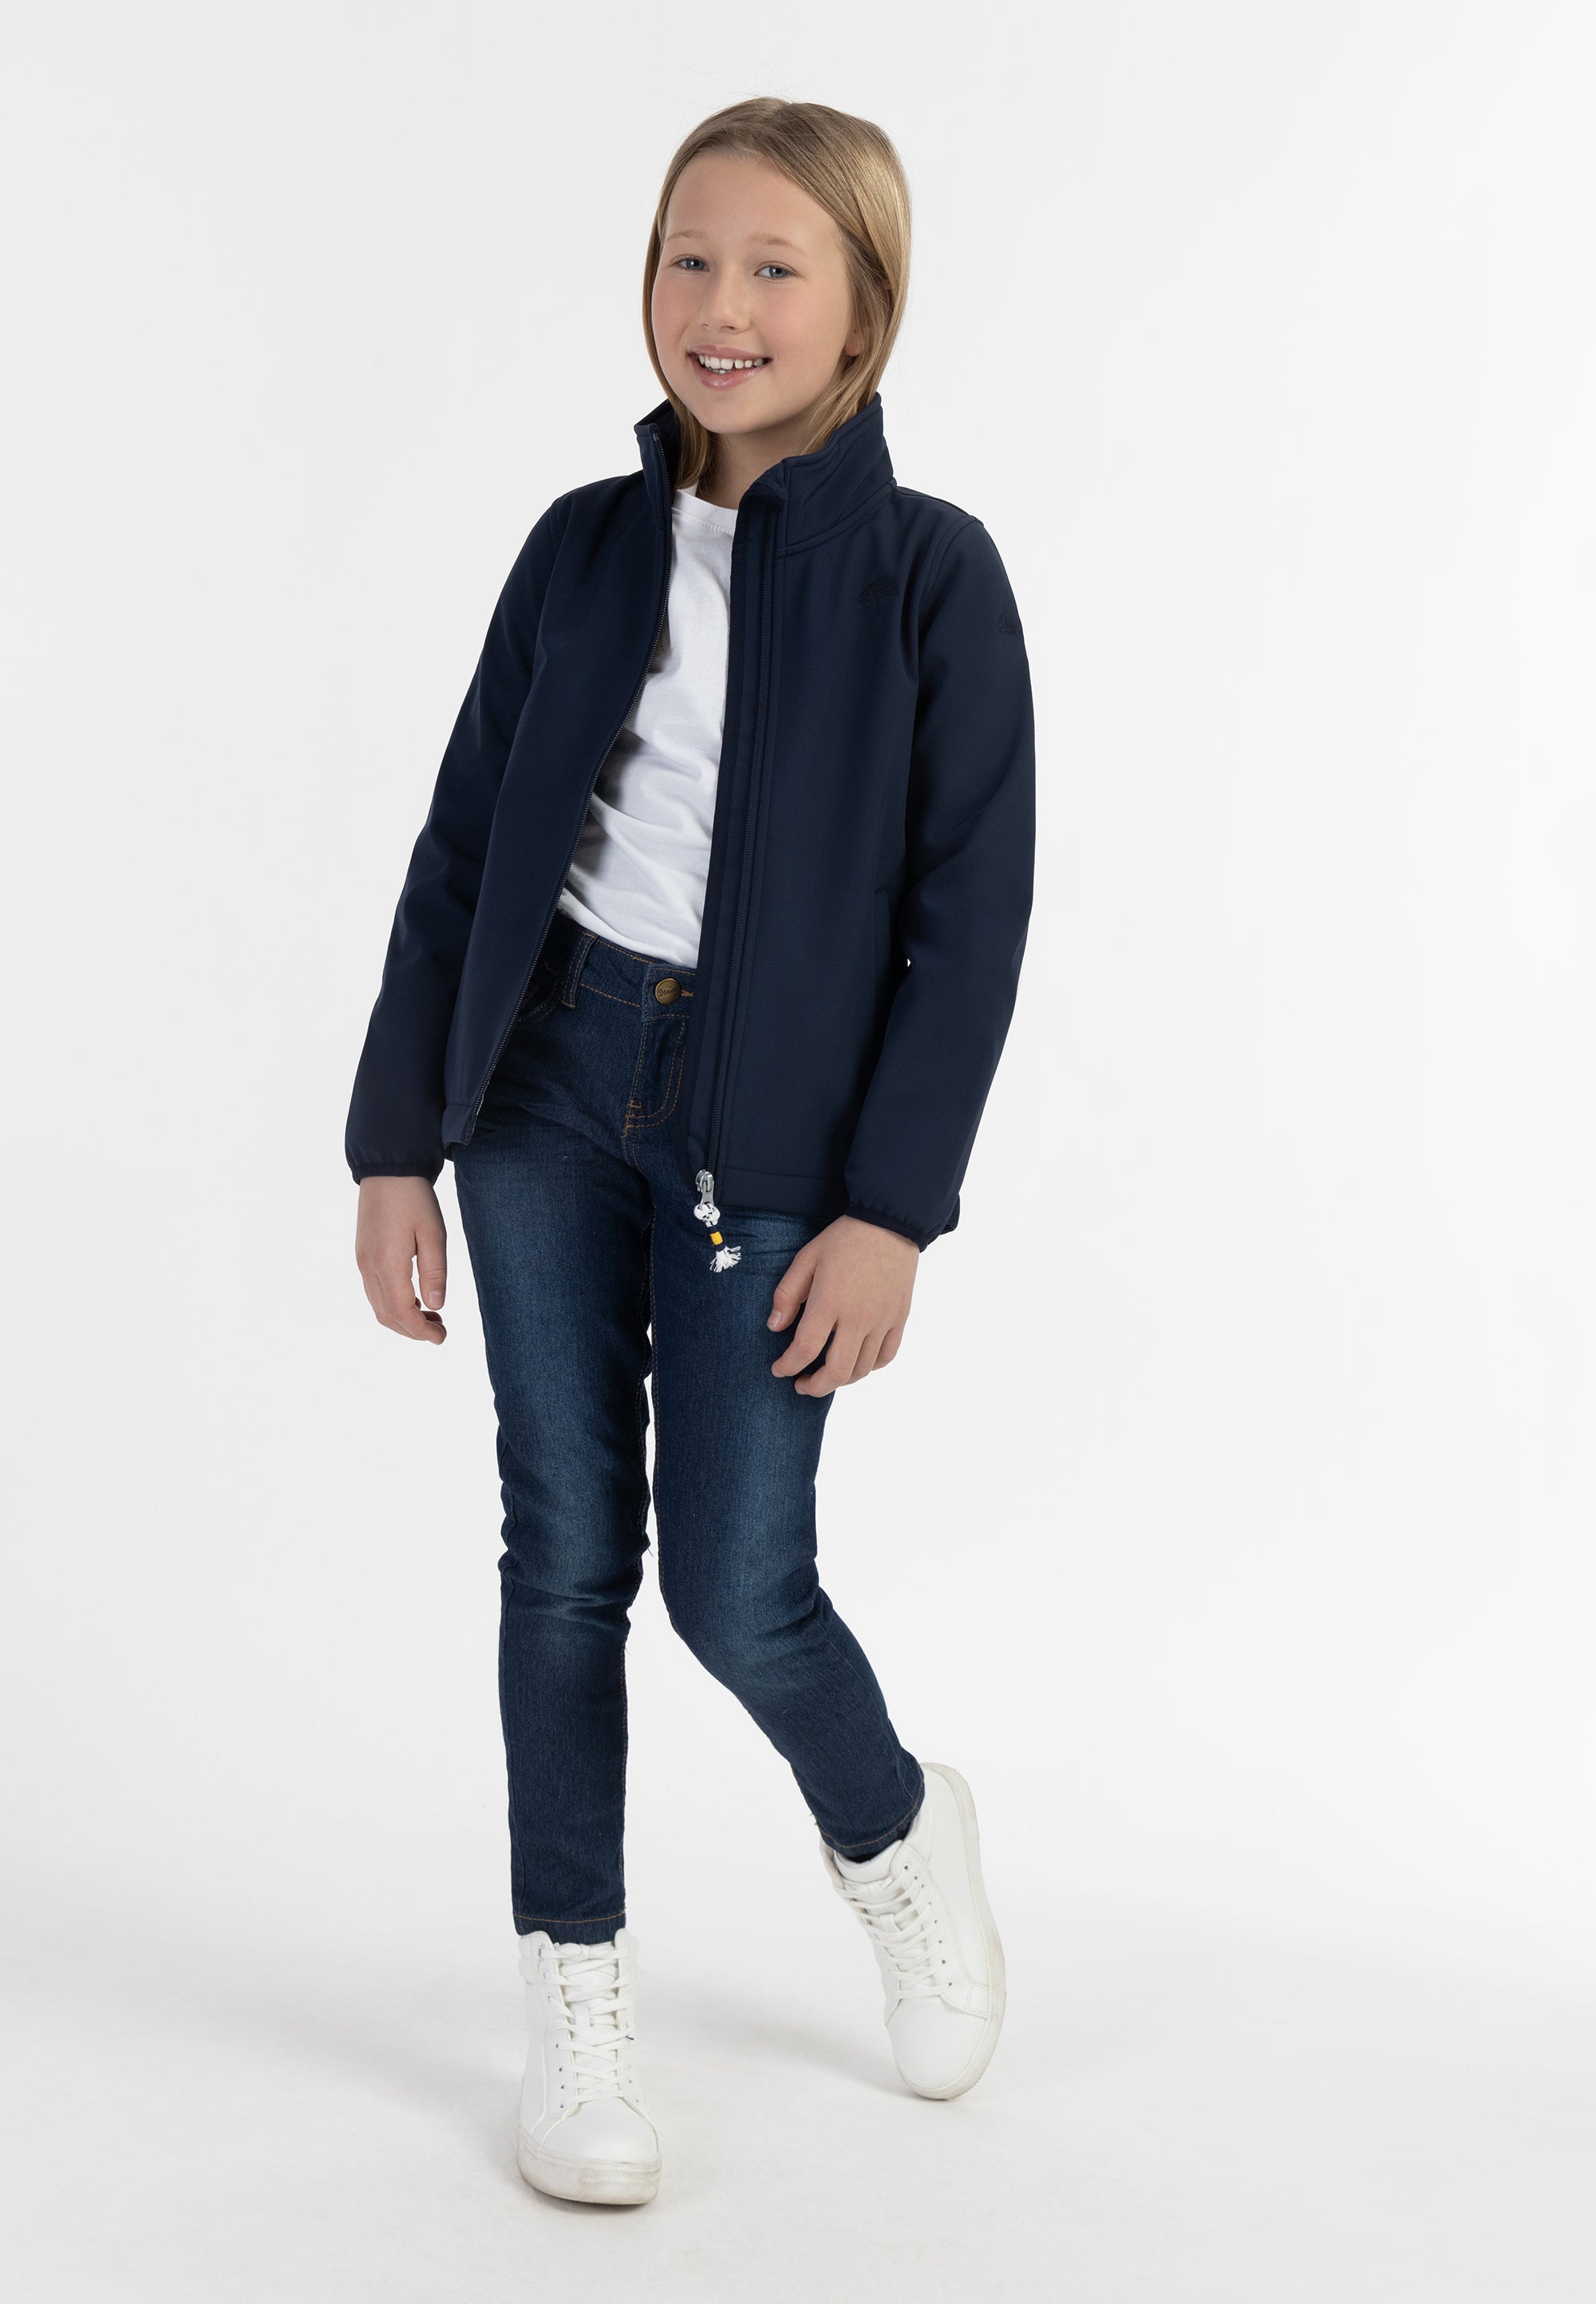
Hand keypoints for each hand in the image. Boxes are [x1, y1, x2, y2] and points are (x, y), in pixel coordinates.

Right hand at [356, 1176, 448, 1343]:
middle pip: (386, 1316)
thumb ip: (435, 1272)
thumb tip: (436, 1306)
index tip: (441, 1338)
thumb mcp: (433, 1233)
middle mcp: (369, 1267)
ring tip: (431, 1317)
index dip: (421, 1331)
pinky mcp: (363, 1255)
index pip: (401, 1312)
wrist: (387, 1169)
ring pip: (378, 1306)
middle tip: (440, 1332)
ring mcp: (362, 1262)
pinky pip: (374, 1291)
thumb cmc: (414, 1198)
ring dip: (402, 1319)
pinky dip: (393, 1304)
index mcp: (387, 1263)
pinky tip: (414, 1298)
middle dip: (412, 1331)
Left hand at [767, 1214, 918, 1396]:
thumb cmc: (844, 1239)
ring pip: (862, 1370)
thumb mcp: (807, 1259)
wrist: (890, 1224)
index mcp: (829, 1301)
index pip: (805, 1350)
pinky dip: (868, 1368)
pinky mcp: (899, 1319)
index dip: (788, 1366)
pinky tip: (856, 1363)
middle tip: (801, 1384)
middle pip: (837, 1372)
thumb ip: (787, 1294)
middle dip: (814, 1387)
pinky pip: (886, 1357)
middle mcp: (858, 1317)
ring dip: (840, 1380)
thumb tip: (775, 1327)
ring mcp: (882, 1321)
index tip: (778, 1370)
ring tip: (826, 1375)